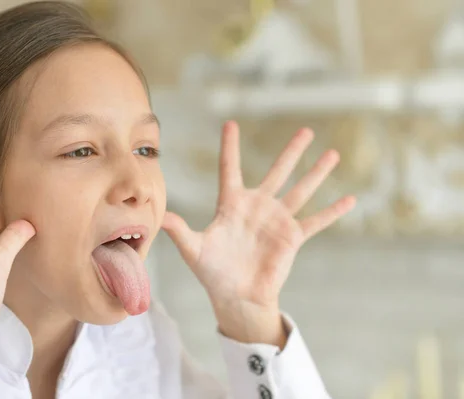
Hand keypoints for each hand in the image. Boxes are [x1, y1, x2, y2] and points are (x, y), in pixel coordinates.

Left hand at [162, 122, 355, 343]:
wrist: (235, 297)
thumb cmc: (212, 272)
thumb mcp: (194, 250)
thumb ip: (180, 231)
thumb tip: (162, 217)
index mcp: (231, 205)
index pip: (230, 169)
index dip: (230, 147)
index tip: (231, 123)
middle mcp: (257, 207)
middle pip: (277, 172)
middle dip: (291, 152)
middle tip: (305, 131)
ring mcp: (276, 220)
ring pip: (301, 190)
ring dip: (317, 173)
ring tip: (332, 154)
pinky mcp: (291, 238)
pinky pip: (316, 222)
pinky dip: (332, 212)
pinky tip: (350, 199)